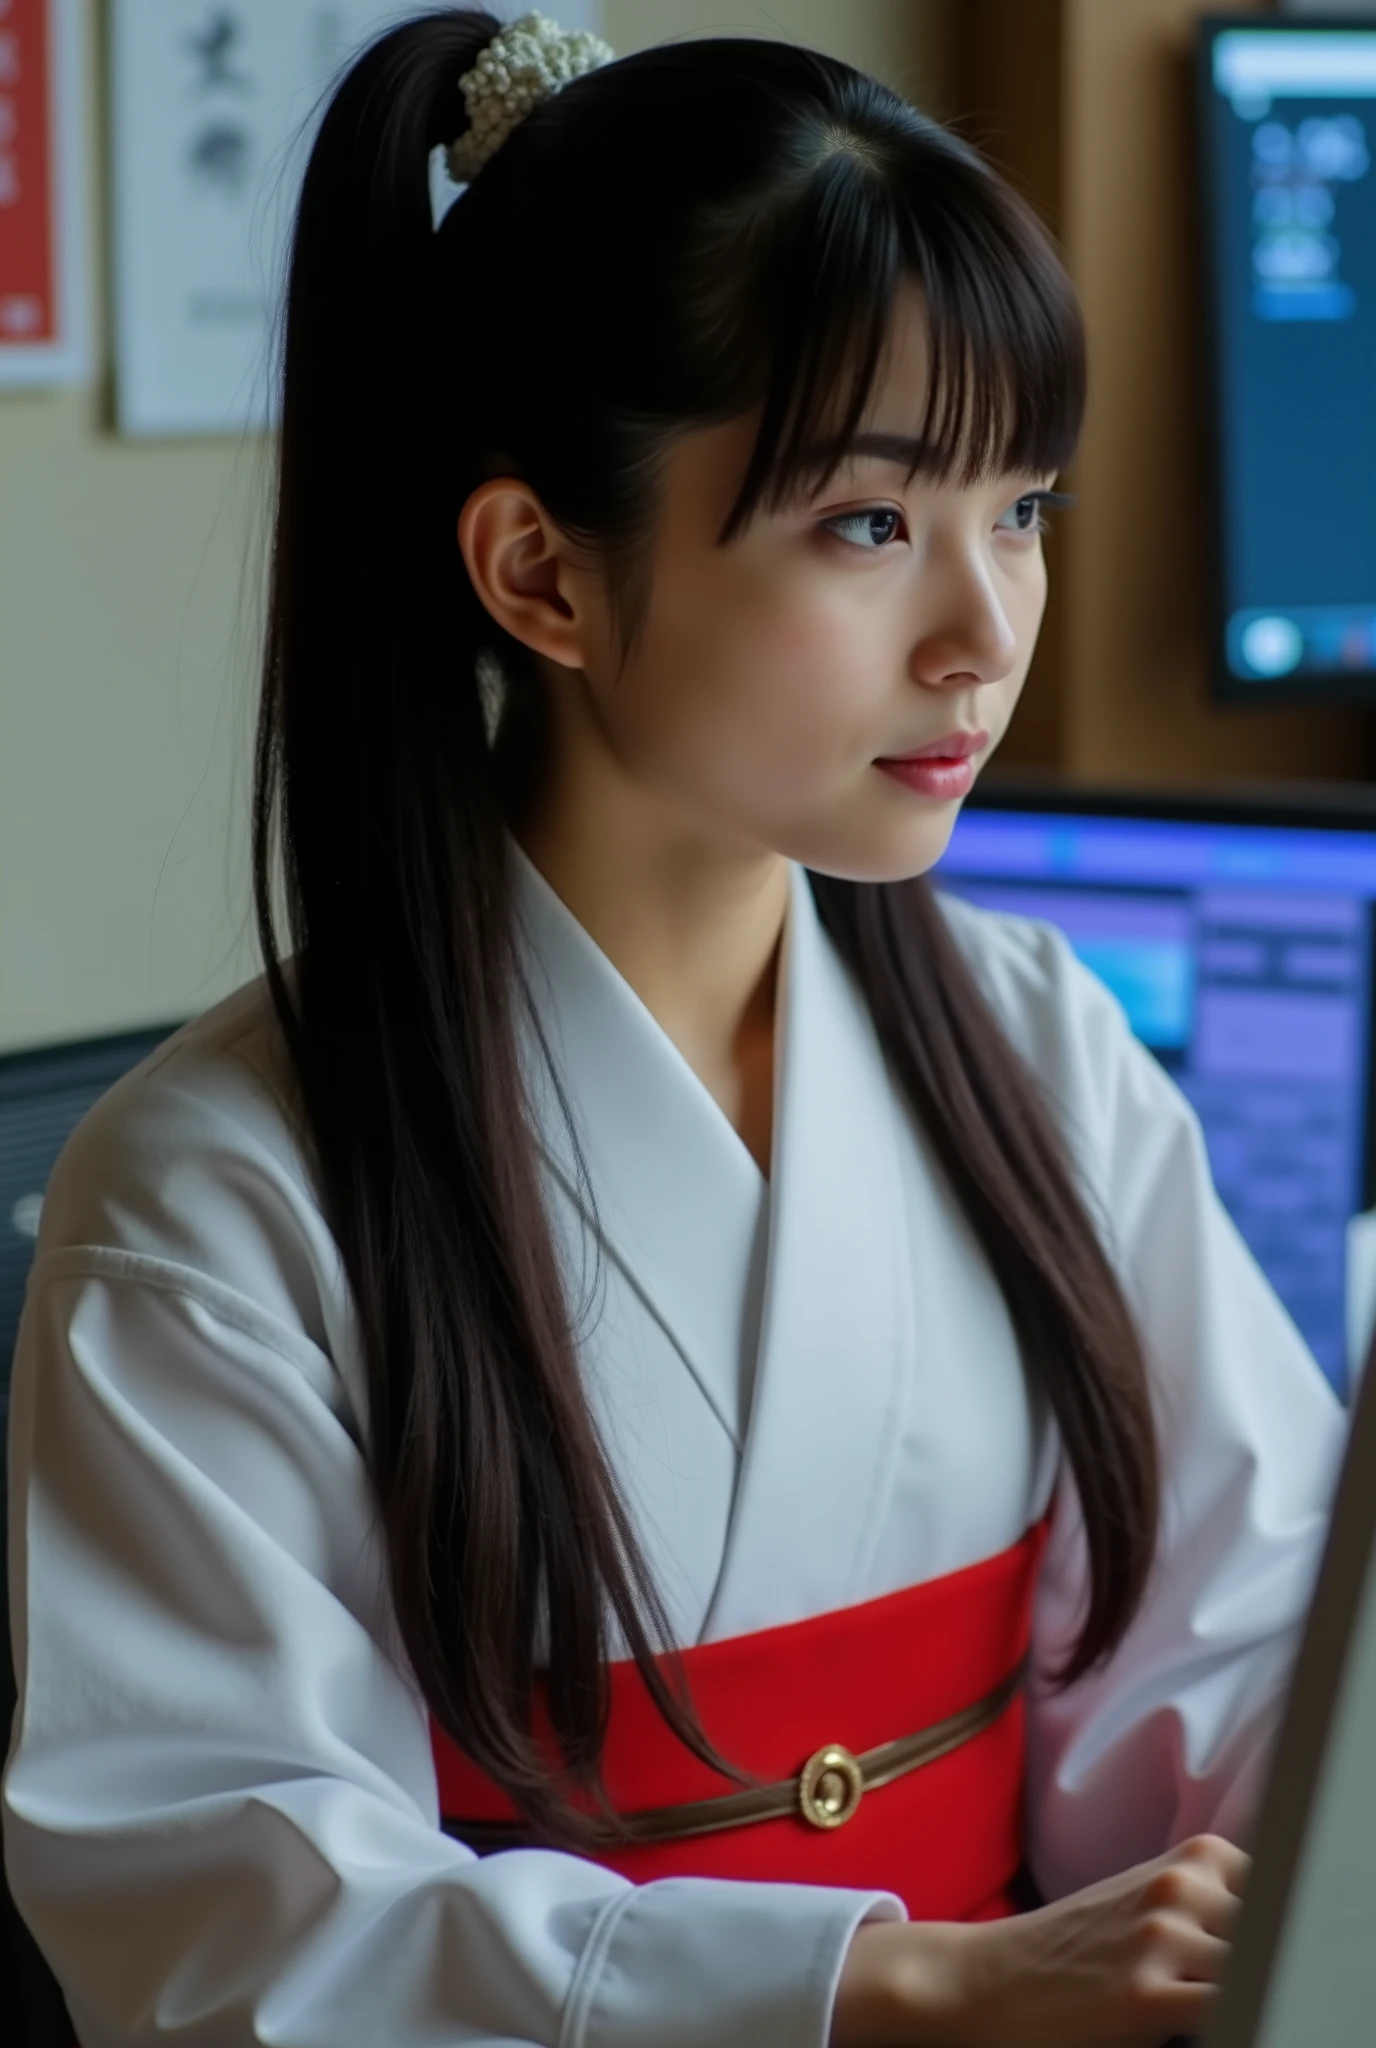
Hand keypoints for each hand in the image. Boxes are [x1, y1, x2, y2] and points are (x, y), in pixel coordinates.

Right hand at [831, 1833, 1248, 2046]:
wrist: (986, 1979)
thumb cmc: (1071, 1949)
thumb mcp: (1144, 1901)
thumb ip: (1209, 1904)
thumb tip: (1269, 1934)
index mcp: (1190, 1861)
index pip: (1280, 1894)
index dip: (1267, 1934)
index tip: (1241, 1959)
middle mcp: (1180, 1889)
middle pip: (1272, 1934)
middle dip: (1253, 1965)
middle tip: (1199, 1980)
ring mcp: (1164, 1940)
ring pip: (1252, 1971)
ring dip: (1235, 1988)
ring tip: (1179, 1997)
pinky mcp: (1147, 1997)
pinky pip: (1227, 2008)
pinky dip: (1228, 2015)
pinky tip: (1181, 2021)